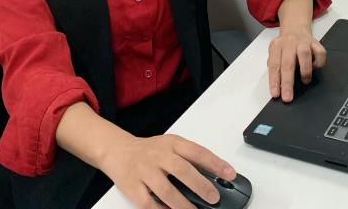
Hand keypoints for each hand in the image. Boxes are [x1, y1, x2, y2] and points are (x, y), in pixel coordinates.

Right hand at [101, 133, 235, 208]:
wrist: (117, 150)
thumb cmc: (149, 150)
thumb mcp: (170, 145)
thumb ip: (190, 157)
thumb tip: (214, 175)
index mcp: (172, 144)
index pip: (197, 152)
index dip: (215, 163)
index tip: (230, 173)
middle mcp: (159, 156)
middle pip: (182, 169)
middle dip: (201, 185)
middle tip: (214, 197)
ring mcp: (145, 172)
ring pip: (166, 190)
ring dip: (183, 204)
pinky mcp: (133, 187)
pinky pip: (149, 203)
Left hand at [267, 27, 326, 102]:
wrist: (295, 28)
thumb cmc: (285, 46)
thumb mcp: (275, 53)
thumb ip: (275, 66)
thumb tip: (277, 86)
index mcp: (277, 46)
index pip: (274, 65)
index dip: (274, 81)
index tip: (276, 94)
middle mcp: (289, 43)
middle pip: (287, 63)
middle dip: (288, 82)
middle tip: (288, 96)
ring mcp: (303, 42)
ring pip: (304, 55)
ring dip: (304, 70)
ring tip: (305, 81)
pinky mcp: (316, 43)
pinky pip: (320, 53)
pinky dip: (318, 63)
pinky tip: (314, 67)